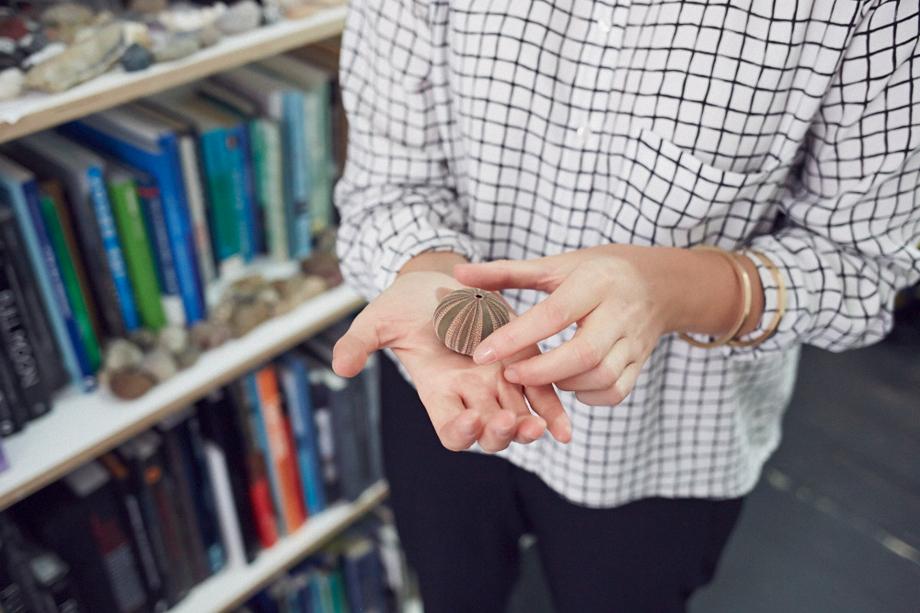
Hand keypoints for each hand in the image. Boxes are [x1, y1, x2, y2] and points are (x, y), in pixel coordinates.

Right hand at [332, 270, 570, 450]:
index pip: (450, 429)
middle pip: (488, 433)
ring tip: (541, 428)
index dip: (460, 431)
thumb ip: (359, 342)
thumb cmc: (404, 304)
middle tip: (510, 422)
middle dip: (500, 434)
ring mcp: (498, 381)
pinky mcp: (521, 361)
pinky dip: (553, 411)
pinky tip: (566, 428)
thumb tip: (341, 367)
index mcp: (439, 391)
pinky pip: (541, 394)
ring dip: (531, 428)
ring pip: (518, 419)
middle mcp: (470, 394)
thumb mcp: (378, 319)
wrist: (437, 282)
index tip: (469, 418)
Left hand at [455, 245, 742, 405]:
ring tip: (536, 378)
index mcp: (595, 282)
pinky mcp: (641, 363)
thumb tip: (458, 274)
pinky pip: (616, 391)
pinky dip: (588, 396)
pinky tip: (566, 385)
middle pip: (583, 353)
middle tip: (508, 375)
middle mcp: (619, 312)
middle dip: (541, 371)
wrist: (659, 282)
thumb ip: (505, 273)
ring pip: (601, 376)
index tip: (482, 353)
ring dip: (563, 384)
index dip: (516, 337)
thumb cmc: (596, 271)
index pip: (553, 314)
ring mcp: (634, 341)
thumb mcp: (554, 265)